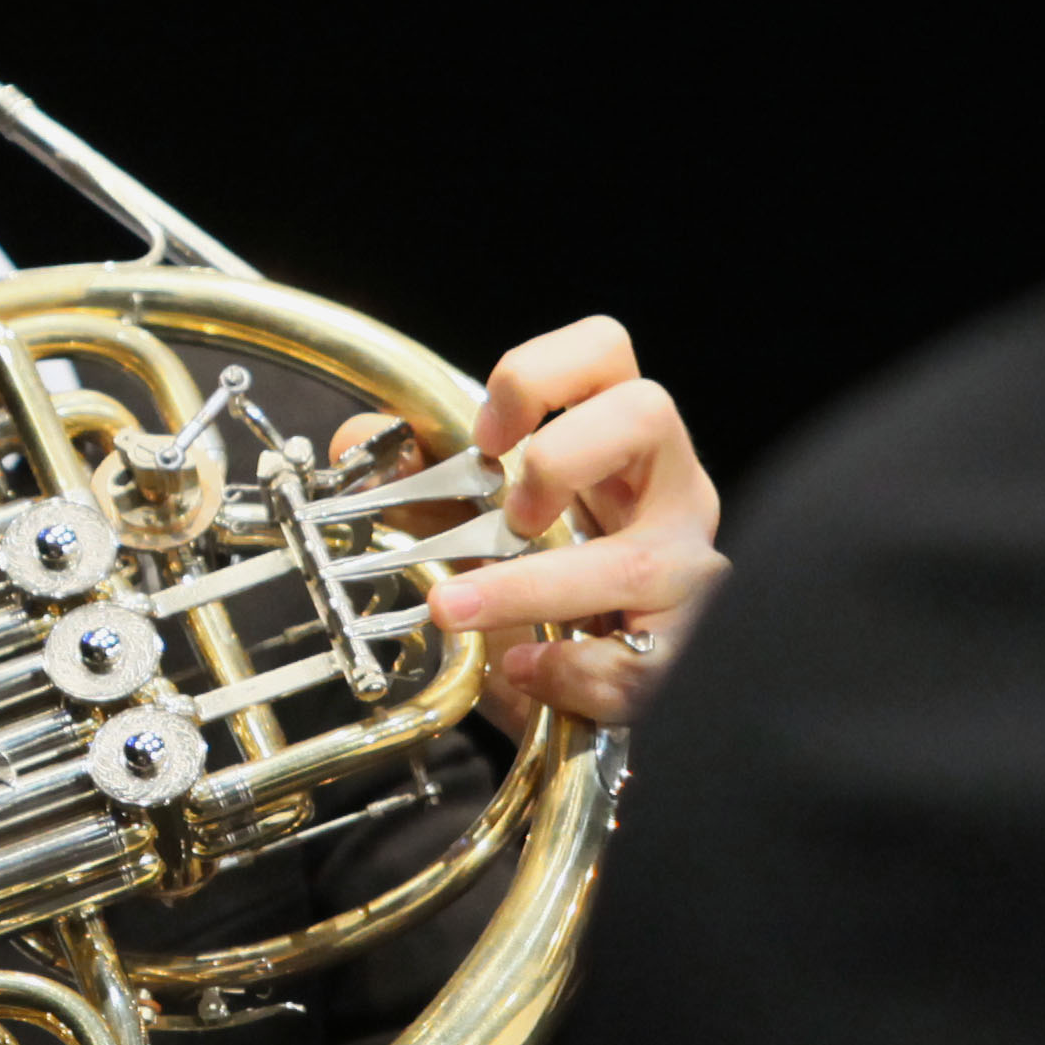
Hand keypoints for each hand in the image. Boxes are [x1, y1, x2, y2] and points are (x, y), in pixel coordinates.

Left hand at [411, 314, 724, 725]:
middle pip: (647, 413)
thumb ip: (420, 483)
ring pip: (641, 562)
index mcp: (616, 439)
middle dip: (562, 457)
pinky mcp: (683, 646)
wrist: (578, 694)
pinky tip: (526, 667)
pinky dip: (570, 668)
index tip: (487, 433)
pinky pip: (637, 660)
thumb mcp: (475, 528)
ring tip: (458, 607)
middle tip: (510, 514)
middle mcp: (667, 488)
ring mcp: (687, 566)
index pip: (604, 350)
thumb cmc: (543, 590)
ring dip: (534, 587)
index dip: (541, 373)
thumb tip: (356, 440)